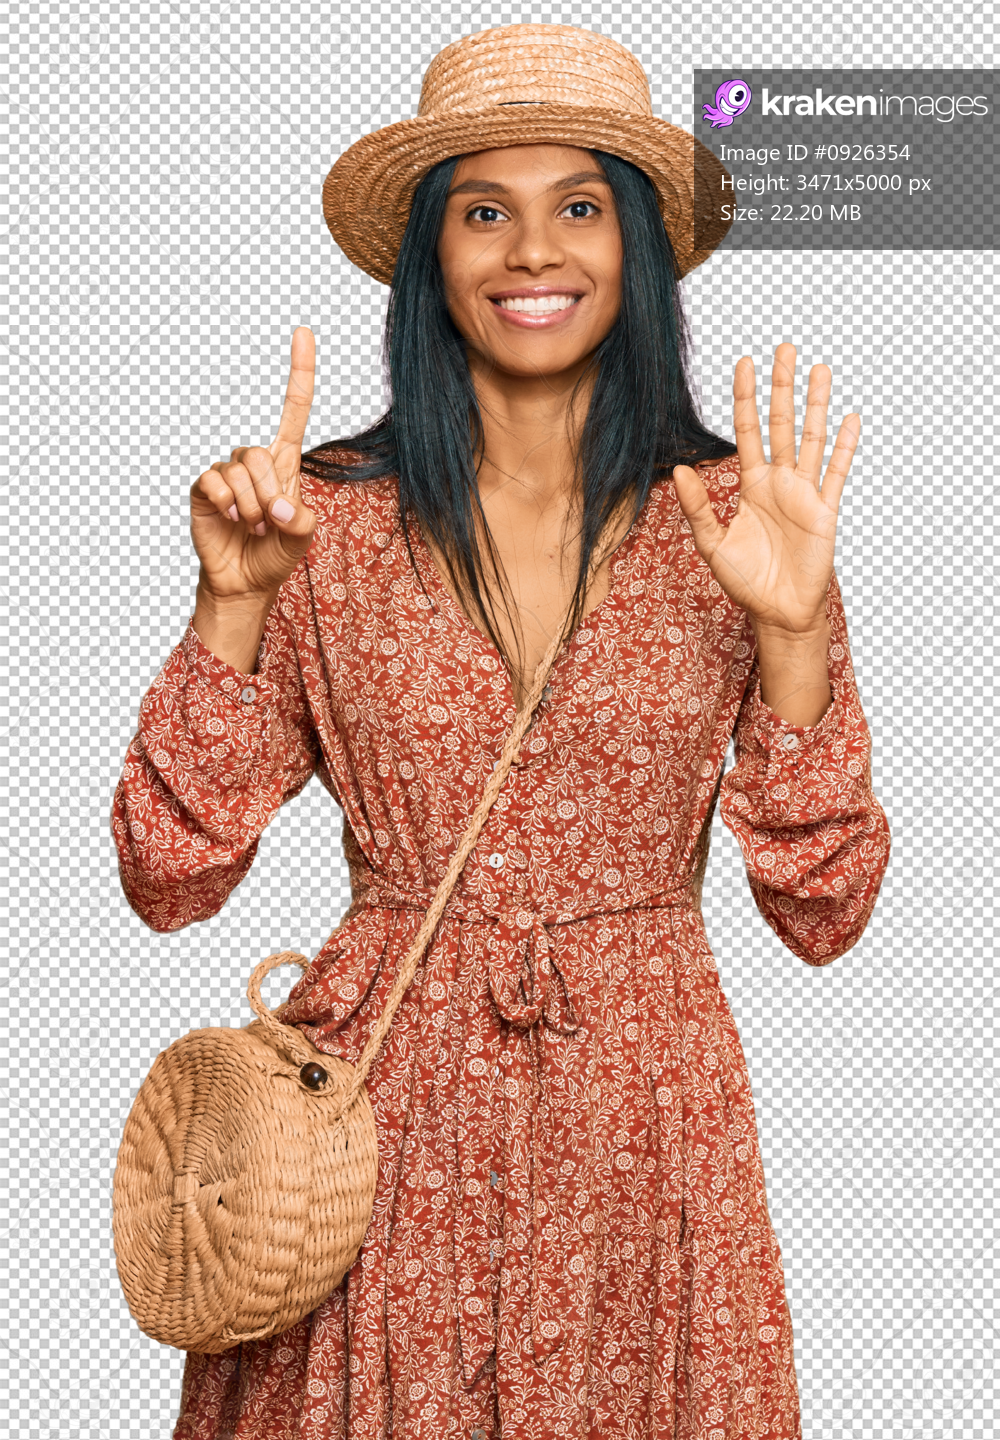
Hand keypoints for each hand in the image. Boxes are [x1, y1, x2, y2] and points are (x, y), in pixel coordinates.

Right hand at [190, 326, 317, 603]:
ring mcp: (227, 474)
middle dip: (268, 493)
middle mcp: (255, 463)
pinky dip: (226, 504)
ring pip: (238, 470)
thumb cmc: (275, 555)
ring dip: (249, 506)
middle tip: (270, 523)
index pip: (294, 411)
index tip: (304, 333)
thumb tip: (282, 508)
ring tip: (252, 528)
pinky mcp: (204, 489)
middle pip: (259, 453)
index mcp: (285, 465)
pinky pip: (213, 482)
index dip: (300, 373)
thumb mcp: (302, 539)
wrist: (245, 582)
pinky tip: (230, 520)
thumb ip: (303, 522)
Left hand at [672, 342, 857, 639]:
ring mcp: (805, 493)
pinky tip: (849, 419)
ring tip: (819, 369)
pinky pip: (835, 473)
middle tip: (784, 348)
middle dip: (782, 387)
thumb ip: (698, 507)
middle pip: (781, 424)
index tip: (744, 363)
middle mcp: (779, 482)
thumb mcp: (712, 543)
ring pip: (810, 439)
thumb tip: (678, 470)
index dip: (746, 398)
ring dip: (815, 405)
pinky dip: (843, 447)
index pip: (748, 432)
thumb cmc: (746, 581)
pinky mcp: (825, 511)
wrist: (778, 612)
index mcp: (751, 485)